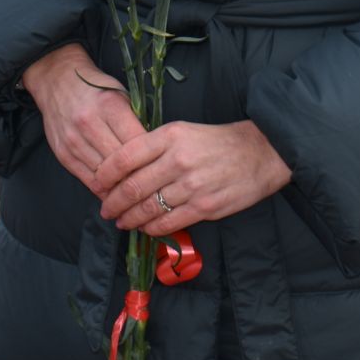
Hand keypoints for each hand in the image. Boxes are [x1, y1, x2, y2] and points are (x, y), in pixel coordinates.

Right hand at [21, 44, 145, 197]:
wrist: (58, 81)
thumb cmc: (97, 89)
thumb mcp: (122, 95)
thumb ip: (135, 122)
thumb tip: (153, 153)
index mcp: (110, 106)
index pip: (136, 143)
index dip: (151, 160)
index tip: (162, 170)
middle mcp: (89, 124)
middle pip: (120, 163)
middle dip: (138, 178)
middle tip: (154, 190)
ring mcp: (74, 140)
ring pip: (104, 176)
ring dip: (121, 189)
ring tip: (137, 198)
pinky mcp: (63, 153)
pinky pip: (87, 180)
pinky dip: (104, 190)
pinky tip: (116, 194)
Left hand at [95, 120, 291, 235]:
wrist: (262, 152)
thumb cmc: (219, 141)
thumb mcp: (184, 131)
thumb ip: (155, 147)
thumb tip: (124, 169)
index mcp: (170, 136)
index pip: (125, 157)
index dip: (105, 174)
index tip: (97, 183)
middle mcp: (178, 160)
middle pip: (132, 187)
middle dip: (112, 202)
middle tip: (105, 208)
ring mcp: (191, 186)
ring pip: (147, 208)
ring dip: (129, 218)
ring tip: (122, 221)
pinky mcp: (205, 208)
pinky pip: (168, 223)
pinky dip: (152, 228)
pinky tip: (146, 228)